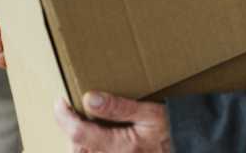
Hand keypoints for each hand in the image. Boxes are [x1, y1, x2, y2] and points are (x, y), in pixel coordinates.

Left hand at [55, 91, 172, 152]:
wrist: (186, 145)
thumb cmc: (171, 130)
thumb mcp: (151, 113)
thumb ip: (119, 107)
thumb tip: (90, 98)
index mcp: (119, 147)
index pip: (78, 133)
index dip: (64, 117)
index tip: (60, 101)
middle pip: (75, 146)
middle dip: (70, 127)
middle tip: (72, 108)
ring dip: (77, 138)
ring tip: (83, 120)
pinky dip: (86, 145)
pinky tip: (94, 135)